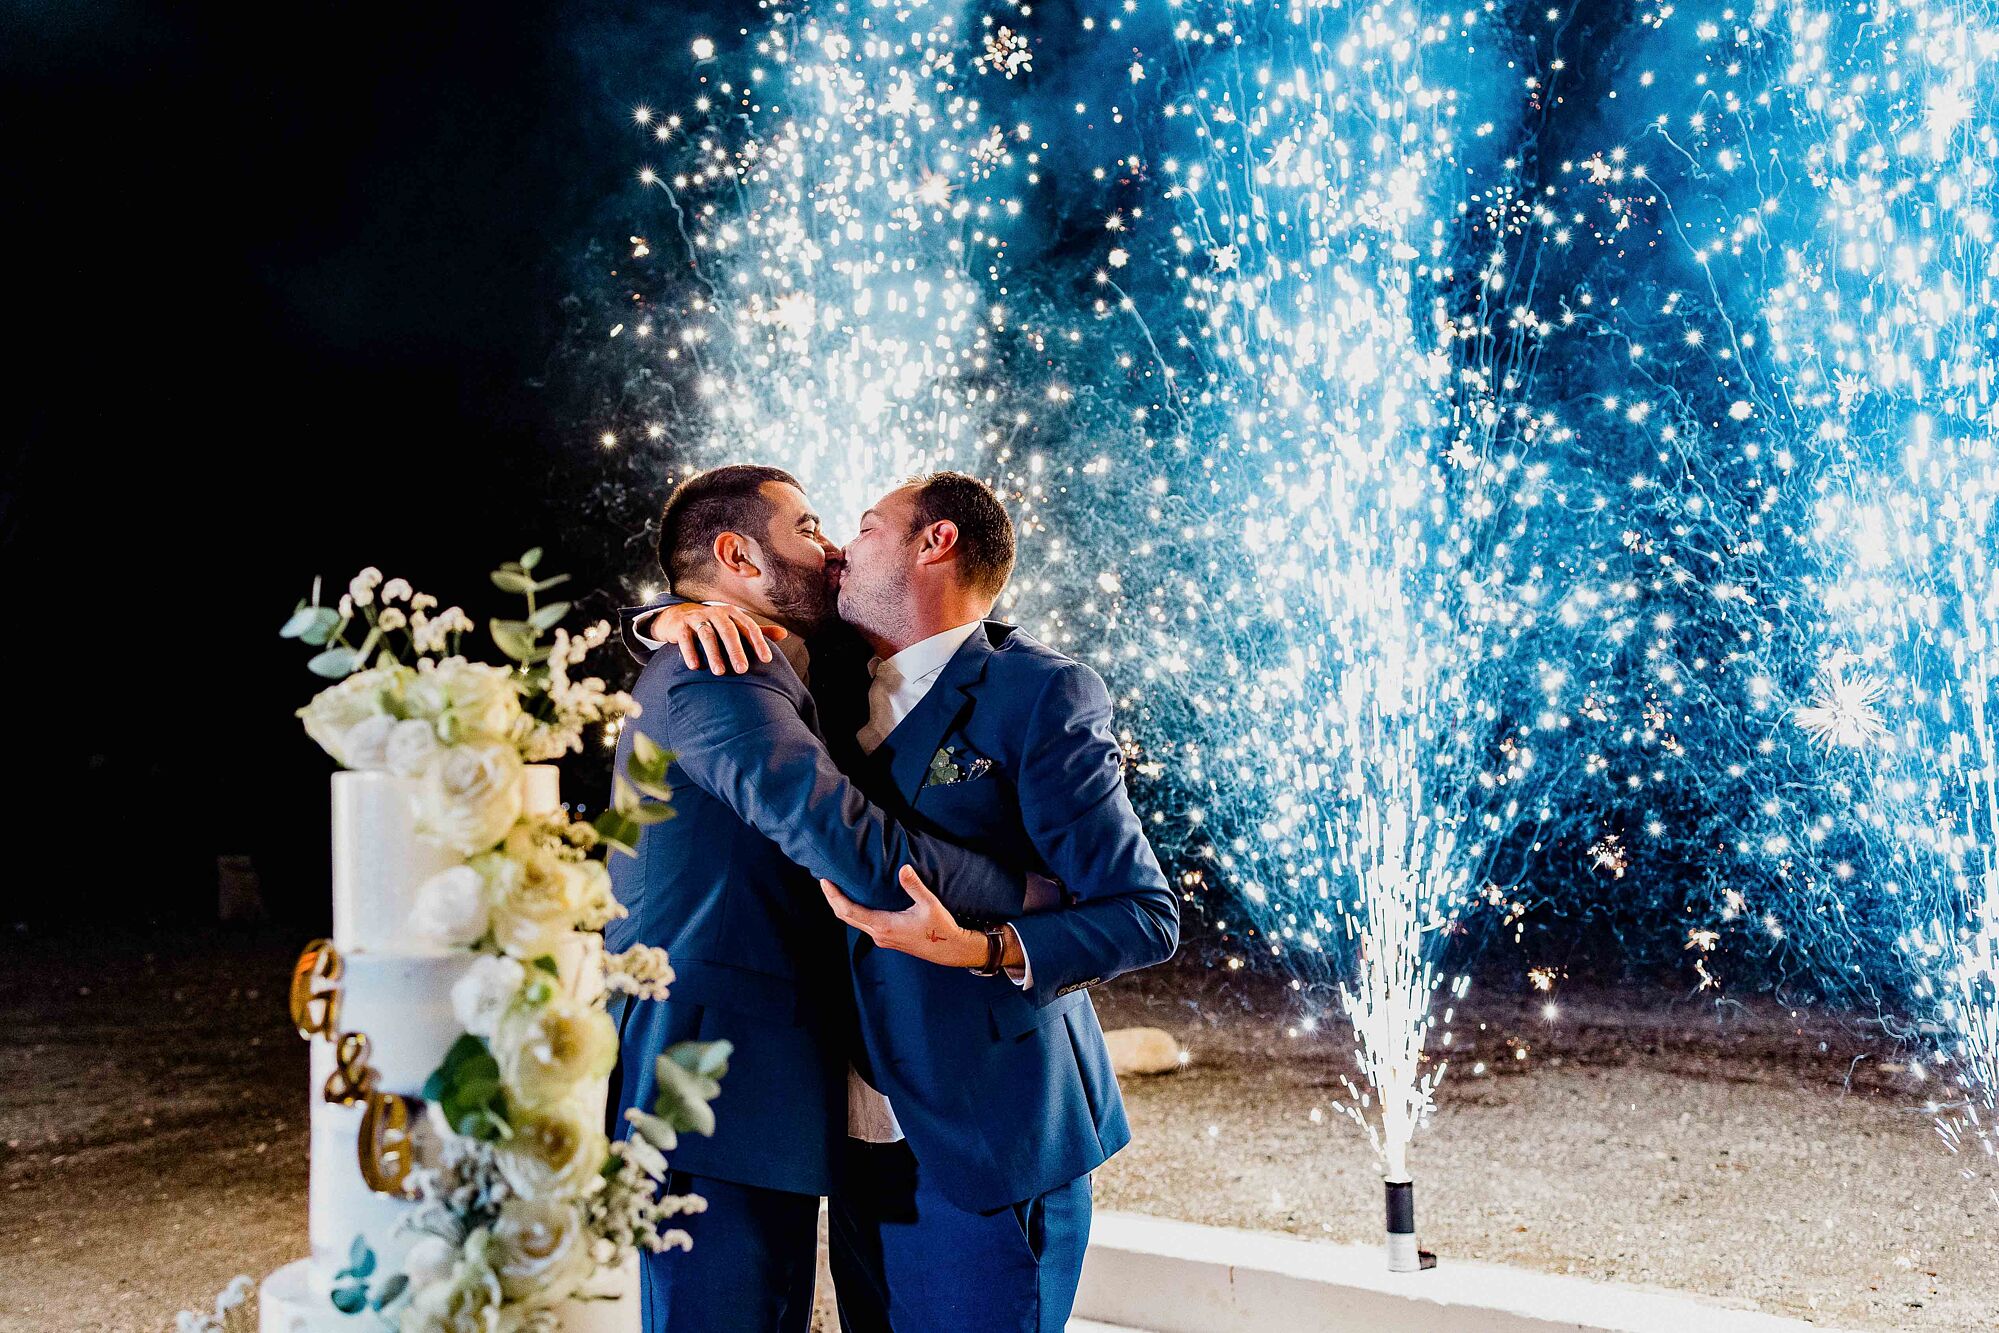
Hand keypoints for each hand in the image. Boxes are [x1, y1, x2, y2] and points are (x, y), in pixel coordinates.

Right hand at [643, 602, 788, 674]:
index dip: (758, 642)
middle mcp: (716, 613)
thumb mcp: (734, 625)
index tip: (767, 660)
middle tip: (743, 670)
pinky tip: (695, 667)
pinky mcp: (680, 626)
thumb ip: (756, 631)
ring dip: (714, 654)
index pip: (749, 627)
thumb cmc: (713, 625)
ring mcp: (697, 618)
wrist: (678, 616)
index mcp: (732, 614)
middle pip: (729, 631)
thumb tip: (784, 634)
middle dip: (736, 651)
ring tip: (720, 673)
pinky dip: (690, 652)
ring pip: (707, 635)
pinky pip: (685, 639)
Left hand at [821, 866, 990, 968]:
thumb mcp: (930, 905)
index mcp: (884, 925)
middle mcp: (878, 934)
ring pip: (853, 921)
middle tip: (824, 880)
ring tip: (835, 888)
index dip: (834, 896)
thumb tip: (903, 868)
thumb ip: (914, 886)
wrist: (950, 949)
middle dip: (832, 899)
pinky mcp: (887, 938)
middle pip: (845, 916)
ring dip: (841, 906)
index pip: (849, 911)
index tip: (824, 881)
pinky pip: (863, 924)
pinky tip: (855, 901)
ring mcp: (882, 938)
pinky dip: (853, 911)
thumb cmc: (940, 928)